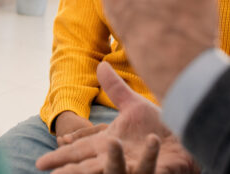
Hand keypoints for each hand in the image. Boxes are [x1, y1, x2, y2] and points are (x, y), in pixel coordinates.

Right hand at [36, 62, 198, 173]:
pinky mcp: (158, 172)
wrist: (187, 138)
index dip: (62, 156)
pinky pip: (153, 168)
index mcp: (109, 144)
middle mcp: (120, 159)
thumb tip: (100, 65)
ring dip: (114, 161)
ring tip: (111, 144)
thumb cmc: (159, 127)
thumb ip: (116, 88)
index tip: (41, 163)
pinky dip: (152, 157)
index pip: (80, 151)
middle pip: (90, 168)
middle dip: (73, 172)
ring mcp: (138, 168)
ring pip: (119, 170)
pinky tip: (154, 142)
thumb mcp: (133, 106)